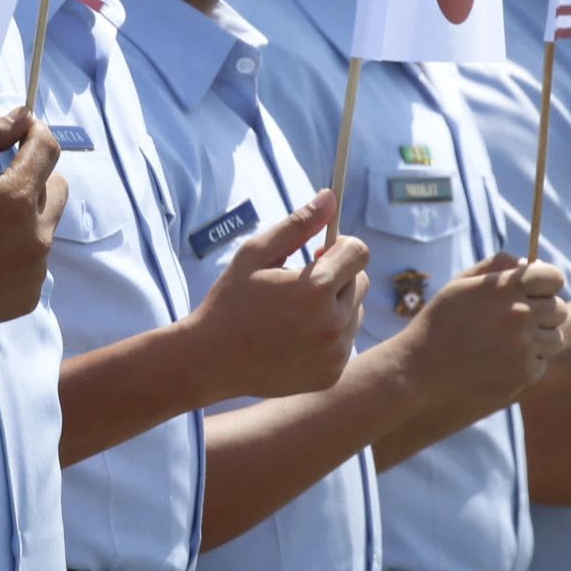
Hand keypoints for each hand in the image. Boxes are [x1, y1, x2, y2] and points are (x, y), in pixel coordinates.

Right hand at [0, 109, 66, 337]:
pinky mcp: (30, 296)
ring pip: (44, 228)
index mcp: (14, 198)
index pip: (47, 150)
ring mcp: (35, 270)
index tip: (25, 133)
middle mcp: (35, 235)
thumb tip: (23, 115)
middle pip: (55, 189)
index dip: (37, 135)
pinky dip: (16, 256)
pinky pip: (35, 263)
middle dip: (33, 180)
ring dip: (23, 221)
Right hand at [187, 190, 369, 399]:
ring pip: (353, 313)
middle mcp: (333, 324)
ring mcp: (335, 353)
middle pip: (359, 282)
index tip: (318, 253)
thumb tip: (332, 197)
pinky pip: (344, 342)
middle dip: (337, 276)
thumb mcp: (257, 254)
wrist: (210, 361)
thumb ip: (298, 225)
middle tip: (300, 283)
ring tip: (293, 314)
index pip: (359, 252)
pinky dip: (328, 336)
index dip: (340, 247)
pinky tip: (294, 338)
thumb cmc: (230, 301)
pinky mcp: (331, 374)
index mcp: (316, 289)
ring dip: (333, 306)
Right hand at [393, 253, 566, 415]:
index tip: (535, 292)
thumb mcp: (462, 283)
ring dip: (538, 340)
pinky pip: (541, 364)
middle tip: (517, 321)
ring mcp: (524, 346)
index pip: (553, 277)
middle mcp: (520, 314)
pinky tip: (499, 363)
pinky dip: (526, 364)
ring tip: (507, 343)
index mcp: (507, 286)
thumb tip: (530, 264)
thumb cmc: (440, 321)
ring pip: (554, 339)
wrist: (419, 369)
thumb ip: (497, 266)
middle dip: (542, 313)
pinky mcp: (523, 374)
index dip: (545, 283)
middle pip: (559, 309)